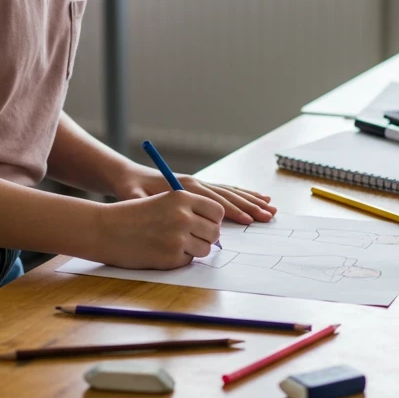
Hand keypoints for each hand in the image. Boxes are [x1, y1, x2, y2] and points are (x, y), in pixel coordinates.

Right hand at [95, 190, 225, 268]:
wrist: (105, 229)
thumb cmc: (133, 215)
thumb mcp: (162, 201)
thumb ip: (188, 209)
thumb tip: (213, 226)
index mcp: (182, 197)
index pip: (217, 210)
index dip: (213, 219)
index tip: (206, 223)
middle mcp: (183, 216)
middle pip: (215, 232)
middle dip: (207, 236)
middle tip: (192, 237)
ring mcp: (178, 238)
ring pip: (205, 249)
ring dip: (195, 249)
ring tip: (175, 244)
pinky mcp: (171, 258)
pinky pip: (188, 260)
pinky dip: (179, 258)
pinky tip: (161, 251)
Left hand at [111, 163, 274, 224]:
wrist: (128, 176)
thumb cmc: (130, 189)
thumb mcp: (134, 197)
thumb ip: (145, 205)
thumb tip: (155, 213)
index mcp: (184, 186)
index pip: (213, 201)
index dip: (231, 211)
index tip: (247, 221)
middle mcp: (196, 183)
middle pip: (228, 195)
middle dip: (249, 206)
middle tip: (267, 216)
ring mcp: (199, 183)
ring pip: (231, 192)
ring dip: (251, 201)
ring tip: (270, 208)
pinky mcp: (200, 187)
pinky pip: (226, 191)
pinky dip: (243, 195)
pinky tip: (257, 198)